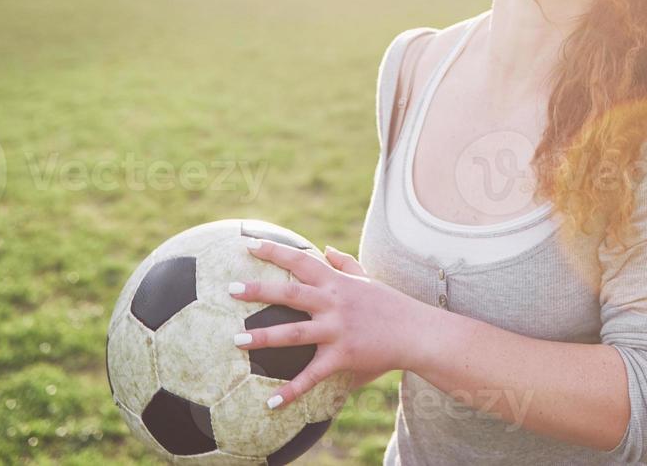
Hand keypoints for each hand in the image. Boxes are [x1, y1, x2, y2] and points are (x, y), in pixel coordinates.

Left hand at [229, 238, 425, 407]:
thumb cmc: (390, 305)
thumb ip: (345, 263)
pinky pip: (312, 375)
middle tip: (230, 289)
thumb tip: (325, 248)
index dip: (275, 251)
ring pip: (294, 333)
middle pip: (291, 293)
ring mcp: (337, 330)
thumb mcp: (368, 279)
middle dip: (259, 290)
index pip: (301, 260)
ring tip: (236, 341)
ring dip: (263, 337)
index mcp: (337, 283)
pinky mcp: (343, 356)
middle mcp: (334, 303)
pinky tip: (270, 402)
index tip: (249, 244)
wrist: (416, 332)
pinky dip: (292, 391)